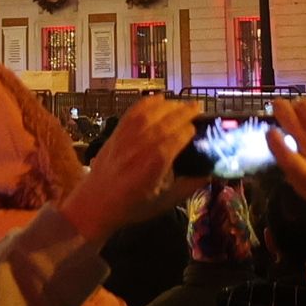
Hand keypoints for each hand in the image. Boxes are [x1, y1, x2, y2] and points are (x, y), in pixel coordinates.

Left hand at [62, 96, 203, 246]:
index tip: (197, 128)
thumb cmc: (132, 207)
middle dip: (183, 112)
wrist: (95, 205)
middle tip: (198, 106)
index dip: (188, 131)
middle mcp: (140, 149)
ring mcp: (126, 139)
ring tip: (182, 103)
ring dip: (168, 105)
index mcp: (153, 167)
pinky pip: (132, 113)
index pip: (175, 140)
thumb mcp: (164, 203)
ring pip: (150, 114)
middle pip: (165, 124)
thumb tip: (210, 174)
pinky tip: (159, 99)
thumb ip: (188, 187)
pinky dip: (147, 103)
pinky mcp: (116, 133)